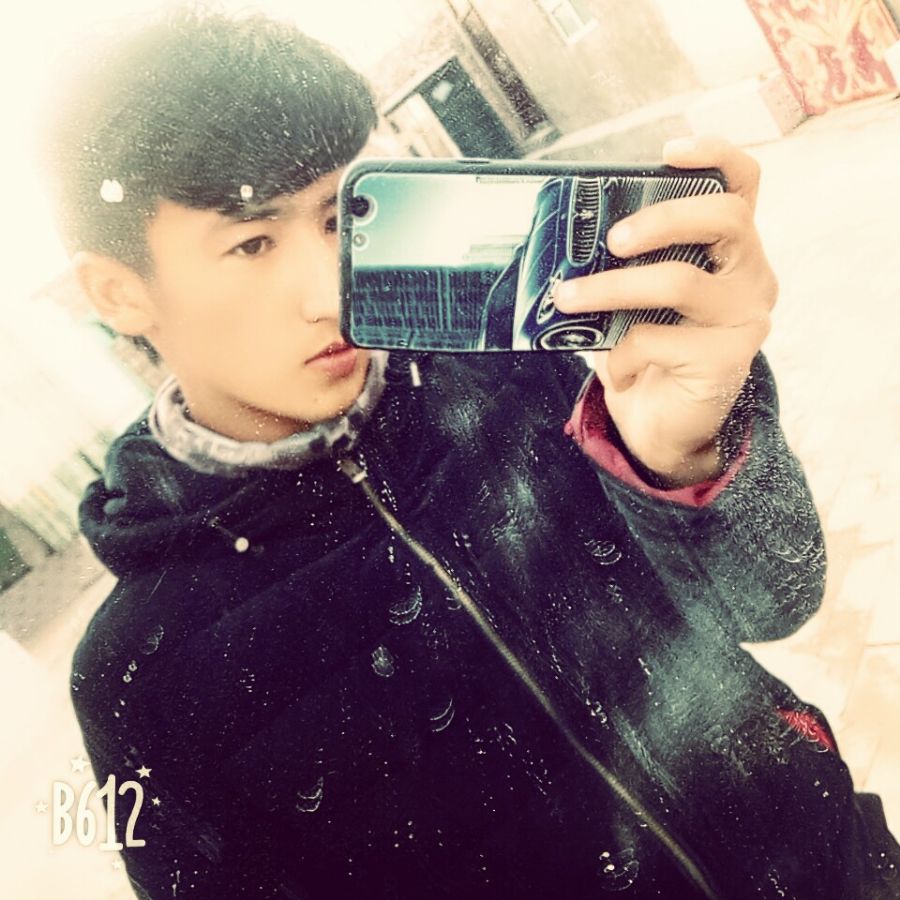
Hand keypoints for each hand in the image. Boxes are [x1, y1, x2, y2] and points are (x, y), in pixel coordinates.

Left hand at [554, 136, 776, 486]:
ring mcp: (745, 317)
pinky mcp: (726, 359)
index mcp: (731, 249)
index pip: (744, 184)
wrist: (665, 423)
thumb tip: (567, 243)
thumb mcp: (639, 299)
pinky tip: (617, 370)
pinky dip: (620, 354)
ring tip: (568, 297)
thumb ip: (627, 265)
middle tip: (613, 238)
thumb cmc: (650, 348)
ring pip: (680, 281)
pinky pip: (655, 340)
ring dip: (611, 288)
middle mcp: (751, 275)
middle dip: (662, 219)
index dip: (715, 156)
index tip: (669, 152)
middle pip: (726, 219)